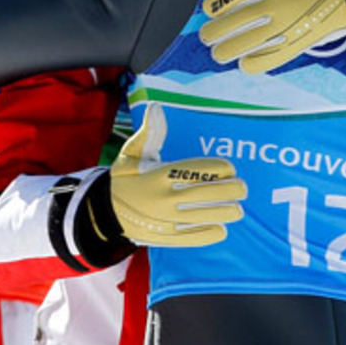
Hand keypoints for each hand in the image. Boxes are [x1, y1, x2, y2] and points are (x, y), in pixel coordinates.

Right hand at [110, 103, 246, 245]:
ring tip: (238, 210)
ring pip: (203, 217)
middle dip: (230, 191)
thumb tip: (155, 107)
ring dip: (225, 213)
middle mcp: (163, 198)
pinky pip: (191, 237)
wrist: (103, 212)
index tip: (230, 168)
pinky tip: (221, 229)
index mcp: (158, 174)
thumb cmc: (124, 179)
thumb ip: (150, 133)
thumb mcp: (132, 154)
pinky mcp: (163, 237)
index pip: (197, 170)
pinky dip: (209, 233)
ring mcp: (164, 220)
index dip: (219, 169)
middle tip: (242, 188)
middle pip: (206, 194)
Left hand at [200, 0, 345, 73]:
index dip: (218, 3)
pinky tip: (244, 65)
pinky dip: (255, 63)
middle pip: (235, 22)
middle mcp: (277, 4)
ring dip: (228, 50)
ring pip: (248, 43)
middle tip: (207, 37)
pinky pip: (271, 58)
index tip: (208, 9)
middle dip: (215, 32)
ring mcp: (288, 26)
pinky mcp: (300, 43)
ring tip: (218, 54)